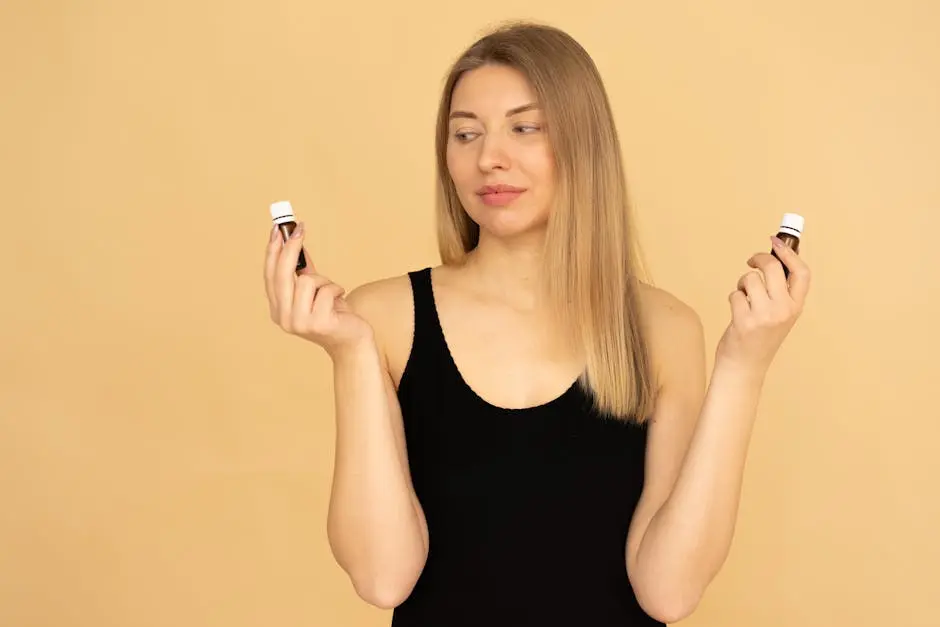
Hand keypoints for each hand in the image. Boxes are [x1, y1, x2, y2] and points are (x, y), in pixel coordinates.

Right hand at [263, 221, 373, 356]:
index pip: (270, 275)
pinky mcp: (318, 323)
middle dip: (291, 248)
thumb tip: (296, 241)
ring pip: (307, 281)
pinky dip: (336, 289)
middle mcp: (283, 318)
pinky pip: (326, 290)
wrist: (352, 342)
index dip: (273, 251)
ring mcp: (299, 322)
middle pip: (282, 275)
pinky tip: (340, 300)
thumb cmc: (334, 314)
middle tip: (300, 228)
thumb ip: (303, 271)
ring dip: (324, 280)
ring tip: (332, 292)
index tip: (278, 229)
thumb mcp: (315, 290)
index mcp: (277, 309)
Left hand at [715, 236, 810, 373]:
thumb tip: (775, 257)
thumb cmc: (759, 337)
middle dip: (759, 259)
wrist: (745, 366)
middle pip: (773, 268)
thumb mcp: (779, 315)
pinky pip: (735, 294)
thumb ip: (780, 291)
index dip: (789, 253)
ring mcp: (764, 316)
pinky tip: (737, 313)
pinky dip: (733, 299)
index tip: (776, 241)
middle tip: (752, 261)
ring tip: (744, 299)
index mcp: (796, 307)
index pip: (802, 272)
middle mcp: (783, 311)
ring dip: (742, 284)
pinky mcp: (744, 321)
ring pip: (750, 279)